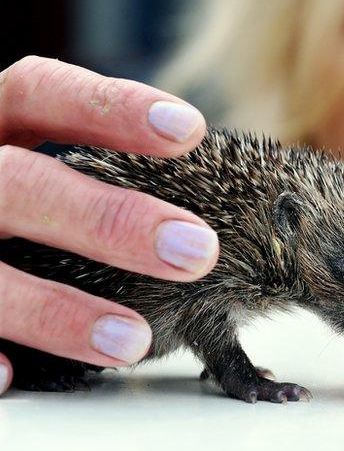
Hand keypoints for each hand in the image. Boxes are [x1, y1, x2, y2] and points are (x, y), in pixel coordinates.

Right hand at [0, 56, 218, 394]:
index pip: (38, 90)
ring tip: (135, 341)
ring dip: (58, 309)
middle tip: (198, 251)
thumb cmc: (1, 197)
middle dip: (109, 219)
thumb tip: (202, 221)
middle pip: (21, 183)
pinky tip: (13, 375)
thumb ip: (89, 171)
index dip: (110, 106)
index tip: (191, 130)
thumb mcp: (24, 164)